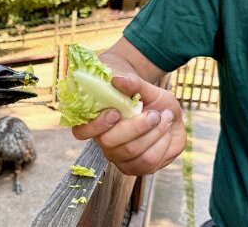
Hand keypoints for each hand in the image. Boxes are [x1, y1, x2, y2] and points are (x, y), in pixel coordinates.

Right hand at [72, 73, 186, 175]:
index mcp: (96, 122)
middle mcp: (103, 143)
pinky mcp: (136, 168)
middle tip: (154, 113)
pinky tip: (166, 132)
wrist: (165, 111)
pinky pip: (148, 163)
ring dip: (154, 134)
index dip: (96, 125)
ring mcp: (119, 158)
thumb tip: (117, 80)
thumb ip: (131, 83)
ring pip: (132, 152)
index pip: (81, 132)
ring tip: (165, 118)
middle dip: (136, 127)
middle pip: (109, 143)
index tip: (115, 112)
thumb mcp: (143, 87)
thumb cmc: (147, 97)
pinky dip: (162, 145)